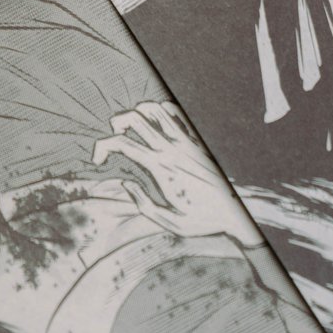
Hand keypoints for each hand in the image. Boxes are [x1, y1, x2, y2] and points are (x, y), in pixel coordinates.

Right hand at [92, 101, 252, 240]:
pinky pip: (174, 112)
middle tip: (112, 138)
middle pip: (134, 118)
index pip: (123, 144)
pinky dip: (158, 109)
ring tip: (131, 127)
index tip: (97, 161)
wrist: (235, 214)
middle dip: (115, 123)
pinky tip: (154, 122)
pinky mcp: (195, 139)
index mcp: (161, 168)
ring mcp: (184, 140)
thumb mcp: (170, 224)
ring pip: (153, 108)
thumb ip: (143, 204)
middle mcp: (171, 148)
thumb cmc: (202, 221)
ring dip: (136, 112)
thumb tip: (125, 183)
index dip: (102, 147)